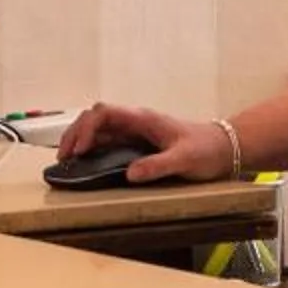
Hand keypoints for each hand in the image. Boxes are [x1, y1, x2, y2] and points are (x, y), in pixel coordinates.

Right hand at [54, 102, 231, 183]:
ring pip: (98, 127)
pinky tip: (86, 162)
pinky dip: (92, 147)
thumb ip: (158, 166)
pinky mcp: (138, 142)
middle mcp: (136, 121)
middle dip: (75, 133)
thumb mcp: (185, 160)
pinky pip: (108, 140)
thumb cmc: (207, 150)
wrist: (224, 147)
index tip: (79, 150)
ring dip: (80, 140)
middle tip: (63, 157)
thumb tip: (129, 173)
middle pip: (95, 117)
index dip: (87, 129)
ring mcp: (136, 131)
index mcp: (143, 119)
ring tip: (68, 160)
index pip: (104, 113)